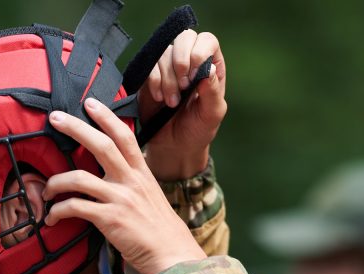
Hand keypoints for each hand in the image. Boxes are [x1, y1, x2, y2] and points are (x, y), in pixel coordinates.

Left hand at [44, 99, 207, 273]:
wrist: (172, 255)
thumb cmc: (161, 231)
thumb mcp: (152, 198)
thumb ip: (133, 183)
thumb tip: (112, 177)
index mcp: (142, 174)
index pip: (125, 136)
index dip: (107, 117)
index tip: (90, 103)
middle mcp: (131, 181)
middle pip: (101, 145)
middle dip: (75, 128)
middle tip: (55, 118)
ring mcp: (120, 199)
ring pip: (79, 177)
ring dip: (56, 181)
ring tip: (47, 189)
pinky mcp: (109, 219)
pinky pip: (75, 207)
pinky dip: (58, 211)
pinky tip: (52, 217)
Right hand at [138, 30, 226, 180]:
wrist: (174, 146)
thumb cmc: (198, 130)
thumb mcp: (212, 114)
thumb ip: (213, 91)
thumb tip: (209, 69)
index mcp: (210, 65)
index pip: (207, 41)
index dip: (199, 52)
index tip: (195, 75)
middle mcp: (190, 60)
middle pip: (184, 38)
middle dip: (181, 61)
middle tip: (184, 86)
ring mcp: (168, 67)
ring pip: (164, 54)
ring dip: (168, 78)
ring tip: (172, 102)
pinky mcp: (151, 76)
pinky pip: (150, 67)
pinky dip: (155, 82)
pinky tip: (161, 99)